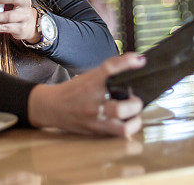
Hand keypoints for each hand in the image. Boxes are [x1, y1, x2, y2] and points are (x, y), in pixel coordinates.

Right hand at [27, 53, 145, 136]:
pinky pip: (118, 134)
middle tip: (136, 100)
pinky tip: (128, 121)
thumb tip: (137, 61)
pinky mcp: (96, 132)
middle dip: (135, 104)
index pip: (109, 69)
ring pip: (122, 127)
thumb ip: (110, 71)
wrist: (52, 107)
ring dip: (134, 121)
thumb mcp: (89, 76)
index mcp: (90, 83)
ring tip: (135, 115)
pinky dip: (127, 128)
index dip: (126, 62)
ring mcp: (94, 119)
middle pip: (120, 107)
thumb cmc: (74, 91)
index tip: (140, 60)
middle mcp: (92, 102)